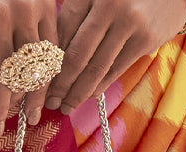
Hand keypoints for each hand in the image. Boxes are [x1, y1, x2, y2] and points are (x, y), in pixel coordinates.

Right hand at [0, 0, 59, 135]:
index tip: (41, 108)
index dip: (46, 85)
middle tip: (25, 122)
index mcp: (41, 3)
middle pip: (31, 67)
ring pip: (6, 73)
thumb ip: (26, 26)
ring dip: (0, 105)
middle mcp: (25, 9)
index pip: (50, 54)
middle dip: (28, 101)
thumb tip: (26, 74)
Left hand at [46, 0, 185, 111]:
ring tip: (64, 106)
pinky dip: (98, 86)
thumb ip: (78, 16)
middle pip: (76, 54)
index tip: (40, 77)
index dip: (50, 58)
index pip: (64, 30)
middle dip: (60, 83)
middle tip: (49, 101)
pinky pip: (115, 70)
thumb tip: (52, 56)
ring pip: (95, 67)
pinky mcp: (145, 39)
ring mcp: (129, 22)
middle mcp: (110, 4)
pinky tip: (87, 96)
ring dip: (77, 92)